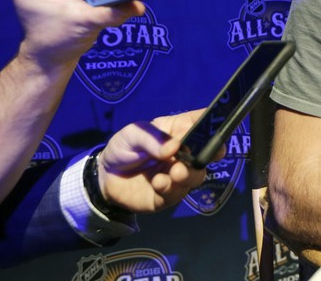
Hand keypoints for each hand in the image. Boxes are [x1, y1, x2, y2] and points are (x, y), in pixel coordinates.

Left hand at [97, 109, 226, 212]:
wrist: (105, 176)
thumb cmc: (124, 147)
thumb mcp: (133, 133)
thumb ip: (152, 138)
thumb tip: (174, 146)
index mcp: (179, 131)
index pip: (203, 124)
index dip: (213, 124)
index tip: (216, 128)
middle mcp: (184, 154)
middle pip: (208, 153)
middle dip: (210, 154)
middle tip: (202, 155)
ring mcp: (178, 176)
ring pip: (196, 177)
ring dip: (189, 175)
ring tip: (175, 172)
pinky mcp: (167, 196)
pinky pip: (176, 195)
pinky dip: (170, 189)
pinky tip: (158, 183)